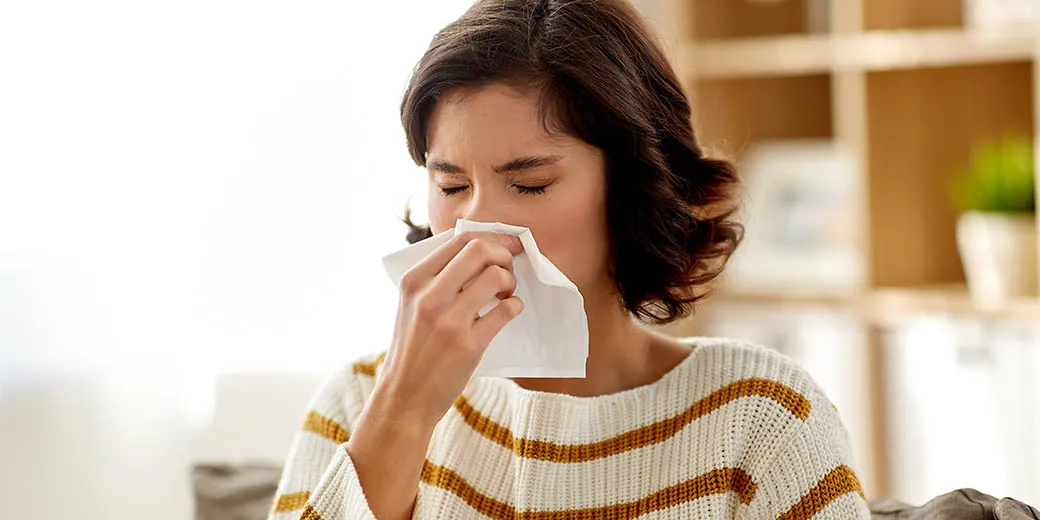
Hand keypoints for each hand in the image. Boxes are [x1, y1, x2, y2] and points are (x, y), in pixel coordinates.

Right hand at [374, 231, 524, 428]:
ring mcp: (449, 320)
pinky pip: (506, 310)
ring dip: (510, 281)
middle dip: (503, 254)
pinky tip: (509, 310)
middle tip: (508, 270)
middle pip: (480, 249)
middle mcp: (429, 296)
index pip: (460, 239)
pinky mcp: (468, 345)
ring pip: (496, 276)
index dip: (491, 238)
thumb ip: (436, 279)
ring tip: (505, 294)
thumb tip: (478, 251)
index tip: (505, 247)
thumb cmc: (412, 350)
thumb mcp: (410, 305)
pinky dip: (515, 306)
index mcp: (413, 281)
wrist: (403, 397)